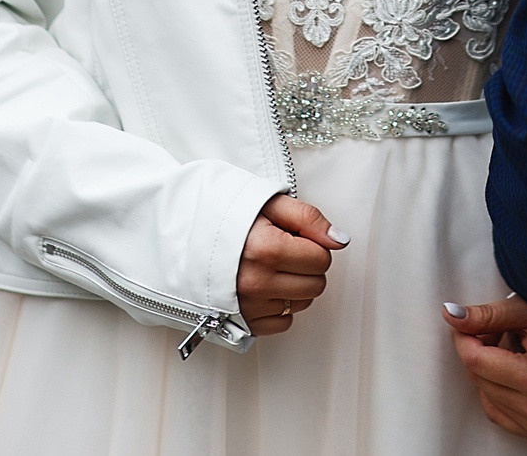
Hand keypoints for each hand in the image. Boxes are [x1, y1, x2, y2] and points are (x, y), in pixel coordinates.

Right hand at [237, 194, 346, 335]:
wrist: (186, 236)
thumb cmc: (229, 217)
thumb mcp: (270, 204)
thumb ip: (309, 218)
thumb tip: (340, 240)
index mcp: (266, 249)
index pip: (321, 259)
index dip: (313, 246)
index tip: (295, 239)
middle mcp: (257, 281)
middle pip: (316, 284)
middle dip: (307, 267)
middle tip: (285, 253)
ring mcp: (249, 305)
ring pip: (302, 303)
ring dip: (295, 286)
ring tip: (271, 268)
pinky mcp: (243, 321)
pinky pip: (283, 322)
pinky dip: (279, 306)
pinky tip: (264, 287)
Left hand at [443, 295, 526, 442]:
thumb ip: (489, 315)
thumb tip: (453, 316)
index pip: (475, 359)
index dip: (464, 337)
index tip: (467, 324)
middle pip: (476, 375)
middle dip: (476, 351)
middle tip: (495, 335)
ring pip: (481, 391)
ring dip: (484, 369)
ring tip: (507, 354)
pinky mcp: (525, 431)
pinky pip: (491, 407)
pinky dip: (493, 388)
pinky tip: (510, 376)